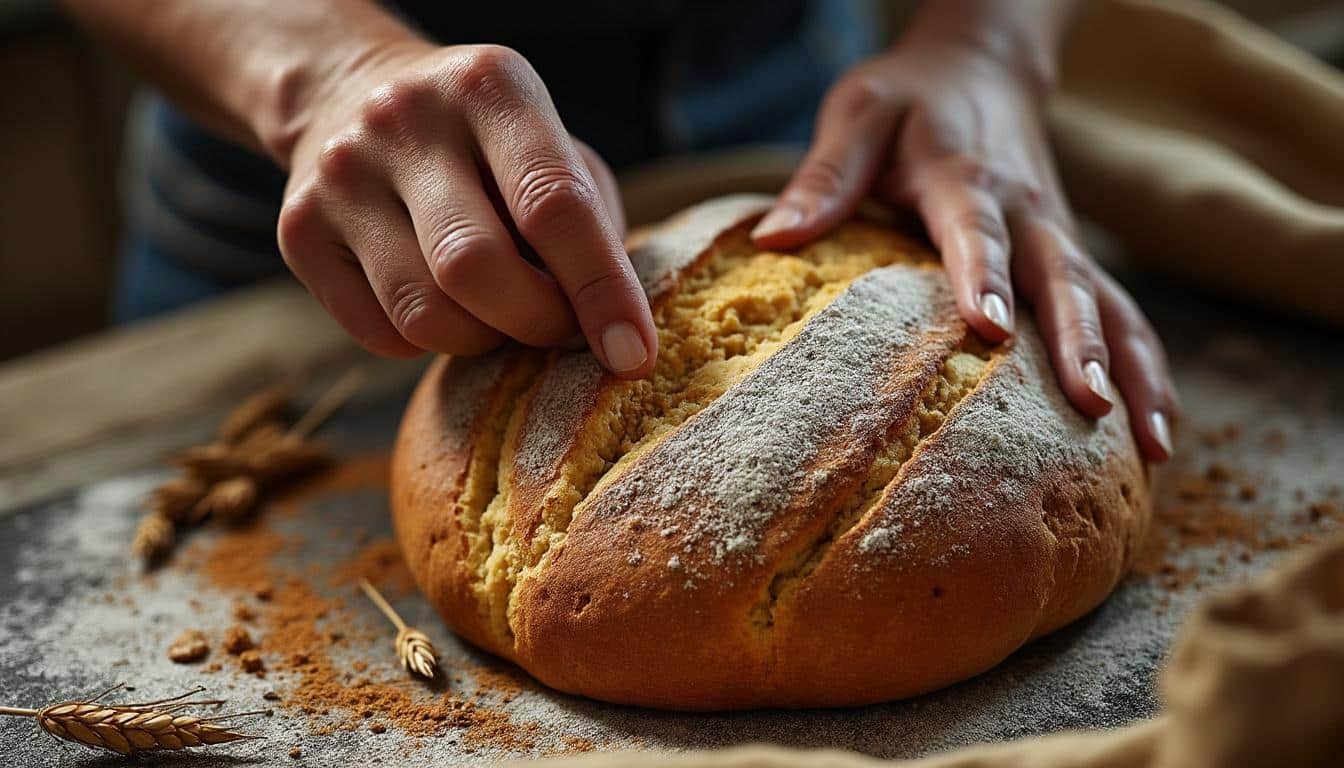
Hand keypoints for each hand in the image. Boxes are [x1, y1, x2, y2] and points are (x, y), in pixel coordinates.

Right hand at [277, 43, 656, 377]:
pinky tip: (442, 305)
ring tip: (501, 317)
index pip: (554, 204)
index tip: (633, 355)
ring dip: (483, 341)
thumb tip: (611, 328)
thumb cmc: (490, 147)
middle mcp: (404, 119)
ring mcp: (342, 174)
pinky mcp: (297, 229)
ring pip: (425, 313)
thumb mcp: (555, 151)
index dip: (602, 291)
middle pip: (477, 267)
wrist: (354, 97)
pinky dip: (427, 345)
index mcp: (489, 86)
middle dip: (537, 323)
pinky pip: (381, 334)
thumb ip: (592, 227)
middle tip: (561, 332)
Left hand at [752, 39, 1176, 461]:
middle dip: (1081, 342)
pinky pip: (1120, 311)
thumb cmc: (909, 98)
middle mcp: (1026, 211)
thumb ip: (825, 175)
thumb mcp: (858, 114)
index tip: (989, 328)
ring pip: (1111, 302)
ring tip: (1154, 443)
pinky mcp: (1069, 255)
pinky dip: (1145, 365)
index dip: (984, 275)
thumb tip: (773, 239)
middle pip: (1063, 276)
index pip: (976, 228)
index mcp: (965, 176)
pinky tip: (1156, 428)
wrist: (980, 67)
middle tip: (1092, 404)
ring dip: (1134, 369)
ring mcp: (1057, 235)